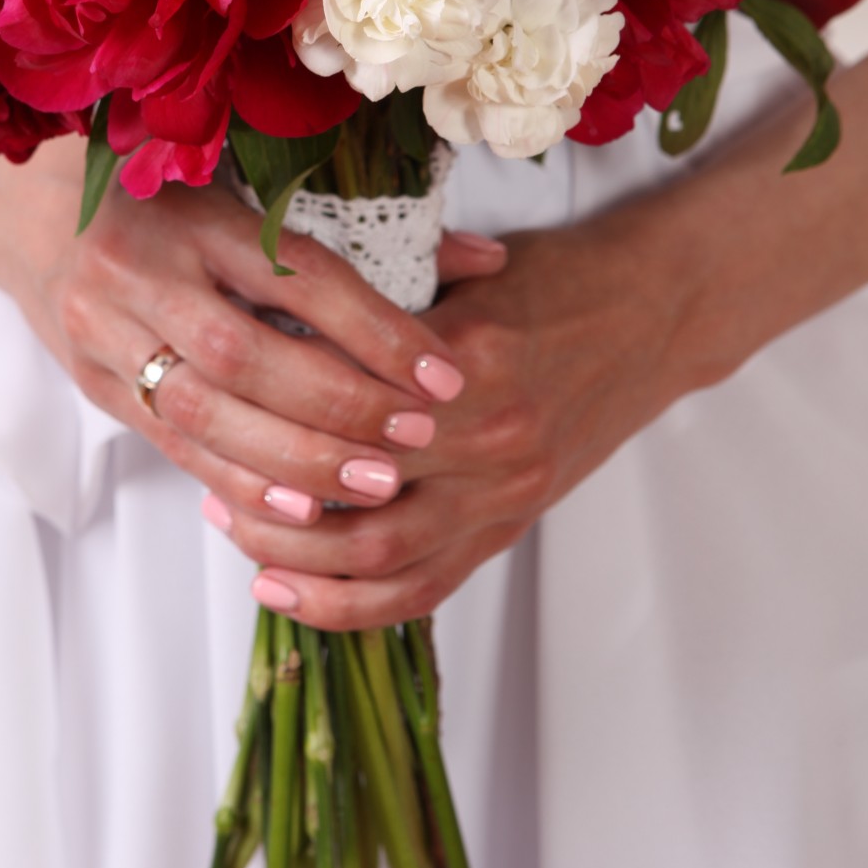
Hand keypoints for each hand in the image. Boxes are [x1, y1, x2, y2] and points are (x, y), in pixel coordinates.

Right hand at [0, 136, 468, 525]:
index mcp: (198, 212)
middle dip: (339, 406)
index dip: (374, 328)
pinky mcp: (97, 385)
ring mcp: (108, 334)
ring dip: (294, 459)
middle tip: (416, 440)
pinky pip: (173, 446)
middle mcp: (144, 271)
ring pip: (203, 411)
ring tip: (373, 485)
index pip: (297, 276)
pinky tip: (297, 511)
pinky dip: (238, 483)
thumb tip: (491, 261)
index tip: (443, 373)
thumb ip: (371, 233)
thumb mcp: (257, 190)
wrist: (27, 209)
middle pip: (246, 352)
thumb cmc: (170, 196)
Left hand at [222, 207, 692, 629]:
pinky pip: (425, 588)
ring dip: (302, 560)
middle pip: (360, 491)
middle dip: (275, 500)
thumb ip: (386, 292)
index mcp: (475, 357)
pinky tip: (294, 591)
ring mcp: (508, 492)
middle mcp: (495, 435)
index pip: (353, 404)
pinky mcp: (513, 527)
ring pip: (386, 555)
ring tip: (242, 542)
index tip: (225, 413)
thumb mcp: (469, 263)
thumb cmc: (556, 277)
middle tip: (213, 489)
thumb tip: (281, 304)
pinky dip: (353, 604)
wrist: (655, 314)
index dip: (278, 417)